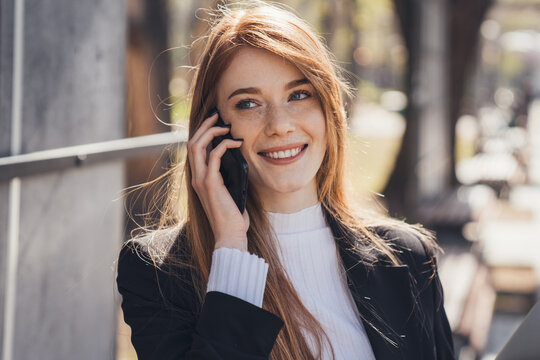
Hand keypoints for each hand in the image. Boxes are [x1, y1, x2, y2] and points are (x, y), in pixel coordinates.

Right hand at [187, 112, 249, 250]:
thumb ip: (229, 178)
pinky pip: (214, 156)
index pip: (195, 151)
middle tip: (217, 116)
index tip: (215, 124)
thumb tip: (239, 162)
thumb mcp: (230, 193)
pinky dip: (225, 145)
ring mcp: (201, 180)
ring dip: (211, 131)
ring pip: (197, 146)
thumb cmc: (233, 218)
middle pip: (192, 143)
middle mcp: (196, 178)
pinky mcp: (211, 183)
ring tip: (225, 125)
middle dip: (204, 126)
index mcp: (199, 180)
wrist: (230, 235)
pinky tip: (236, 143)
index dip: (202, 134)